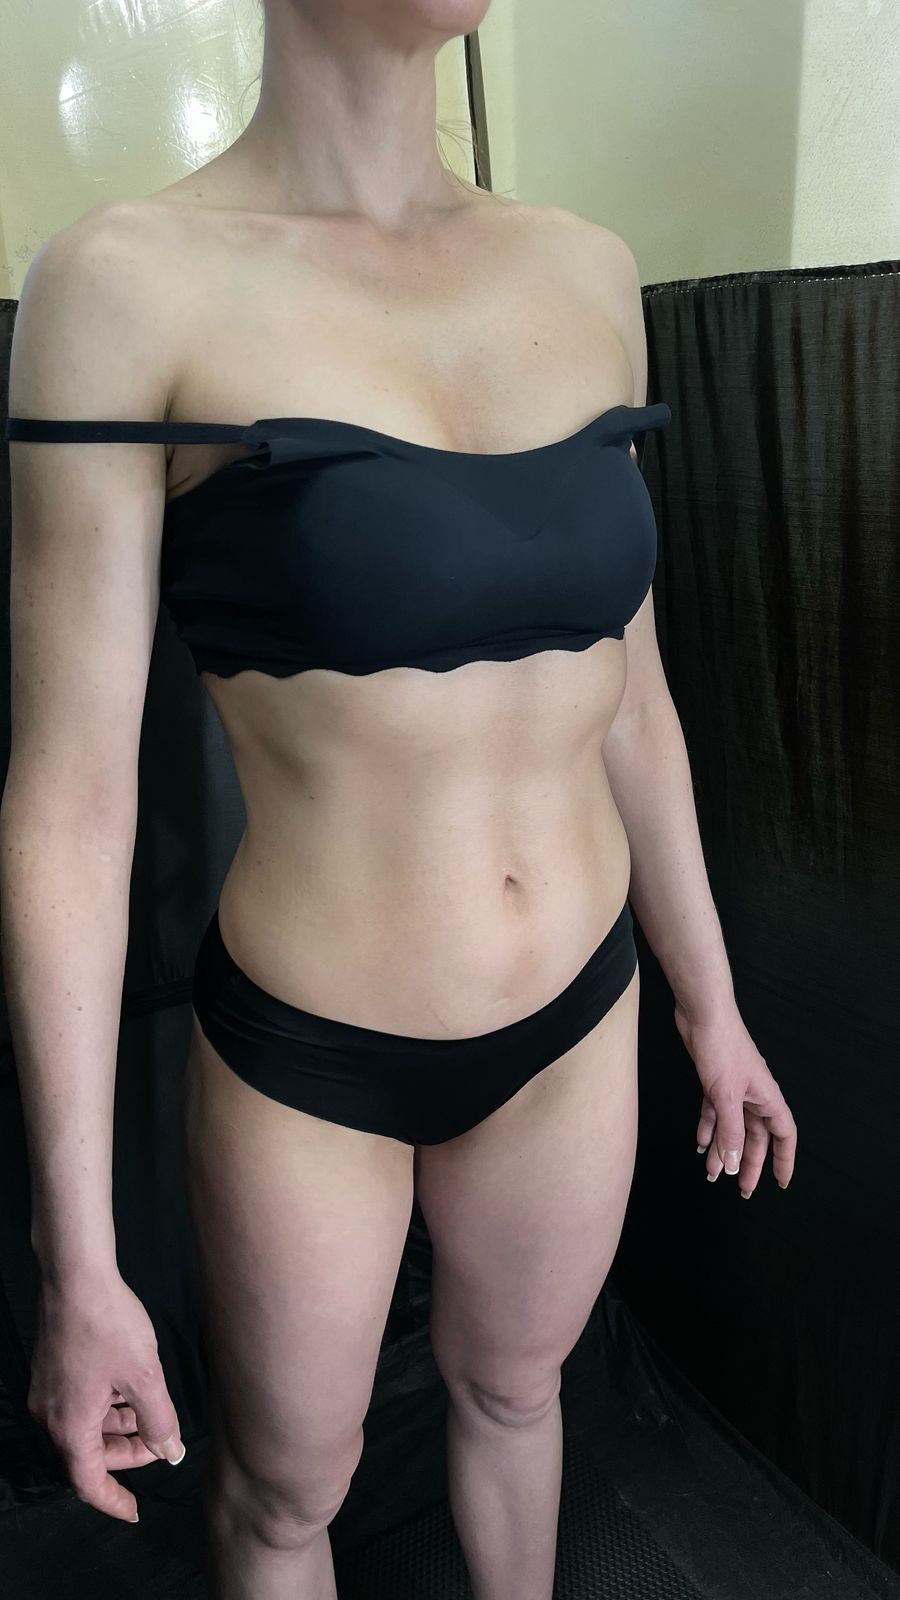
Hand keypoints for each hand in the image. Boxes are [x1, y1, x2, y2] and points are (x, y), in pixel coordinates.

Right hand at [28, 1273, 184, 1522]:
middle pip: (87, 1453)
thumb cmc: (110, 1327)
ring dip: (116, 1426)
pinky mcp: (50, 1368)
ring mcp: (47, 1390)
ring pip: (84, 1425)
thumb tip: (169, 1454)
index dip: (113, 1501)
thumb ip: (159, 1421)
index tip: (135, 1511)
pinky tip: (128, 1384)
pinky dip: (104, 1404)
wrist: (76, 1276)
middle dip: (124, 1454)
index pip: (88, 1481)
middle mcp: (51, 1414)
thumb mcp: (145, 1377)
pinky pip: (78, 1402)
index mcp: (70, 1425)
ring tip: (148, 1410)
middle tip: (158, 1444)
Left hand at [673, 998, 796, 1197]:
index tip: (781, 1183)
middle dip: (748, 1163)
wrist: (702, 1013)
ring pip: (732, 1127)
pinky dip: (708, 1129)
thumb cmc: (721, 1046)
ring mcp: (734, 1089)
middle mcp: (753, 1095)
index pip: (784, 1135)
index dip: (784, 1160)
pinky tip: (700, 1144)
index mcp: (766, 1097)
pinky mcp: (714, 1082)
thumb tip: (734, 1163)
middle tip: (742, 1188)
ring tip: (713, 1174)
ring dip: (723, 1150)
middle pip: (756, 1137)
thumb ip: (731, 1131)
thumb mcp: (725, 1096)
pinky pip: (714, 1113)